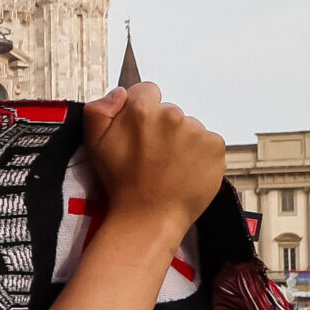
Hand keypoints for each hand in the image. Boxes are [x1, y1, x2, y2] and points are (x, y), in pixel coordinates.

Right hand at [80, 82, 224, 232]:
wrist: (149, 217)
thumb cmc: (121, 183)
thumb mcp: (94, 143)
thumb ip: (99, 110)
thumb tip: (120, 93)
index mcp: (141, 109)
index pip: (147, 91)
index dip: (141, 112)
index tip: (140, 133)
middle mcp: (172, 114)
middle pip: (169, 110)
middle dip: (161, 127)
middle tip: (153, 155)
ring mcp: (196, 130)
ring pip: (188, 126)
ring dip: (181, 141)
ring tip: (169, 165)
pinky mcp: (215, 146)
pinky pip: (207, 141)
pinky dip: (199, 153)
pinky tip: (185, 169)